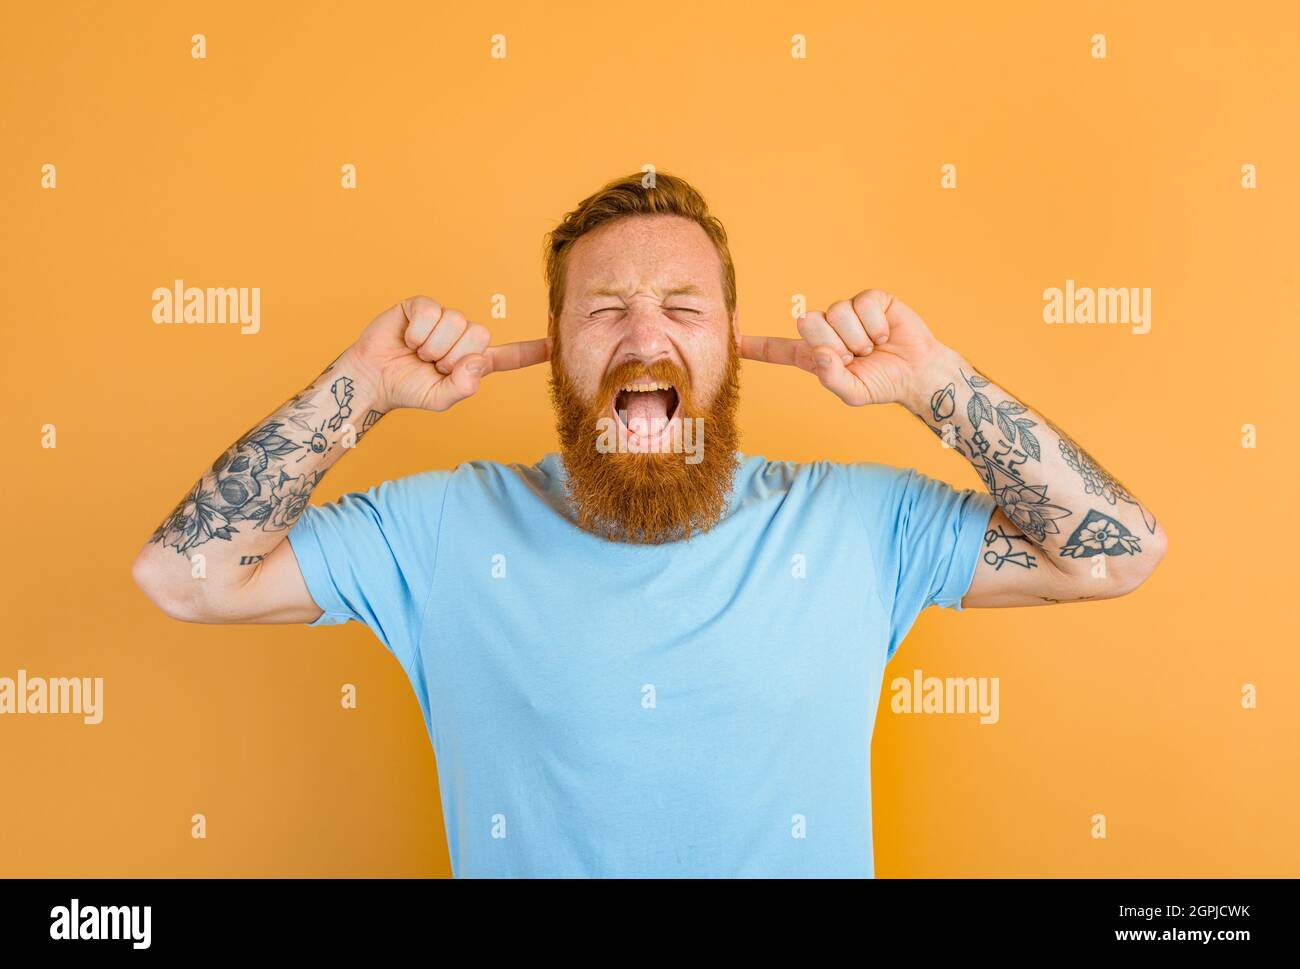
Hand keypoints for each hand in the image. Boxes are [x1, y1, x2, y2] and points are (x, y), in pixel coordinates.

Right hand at [348, 296, 549, 411]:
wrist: (373, 378)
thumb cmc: (408, 389)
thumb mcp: (440, 399)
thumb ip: (462, 387)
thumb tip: (475, 363)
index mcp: (474, 361)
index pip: (511, 355)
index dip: (533, 351)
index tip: (558, 343)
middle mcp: (464, 336)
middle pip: (479, 335)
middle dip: (450, 355)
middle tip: (430, 364)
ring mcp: (443, 318)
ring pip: (455, 323)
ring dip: (431, 345)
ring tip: (416, 353)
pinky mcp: (422, 305)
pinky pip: (431, 312)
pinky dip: (416, 331)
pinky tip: (406, 338)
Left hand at [740, 289, 947, 407]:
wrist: (917, 373)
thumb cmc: (882, 383)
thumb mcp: (853, 393)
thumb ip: (831, 379)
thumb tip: (821, 354)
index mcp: (813, 354)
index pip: (775, 349)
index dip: (753, 344)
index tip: (729, 335)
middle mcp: (825, 328)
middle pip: (808, 322)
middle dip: (836, 343)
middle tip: (856, 356)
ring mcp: (846, 311)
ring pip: (836, 313)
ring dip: (859, 338)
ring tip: (872, 347)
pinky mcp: (869, 299)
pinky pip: (862, 304)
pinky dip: (876, 325)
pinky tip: (885, 333)